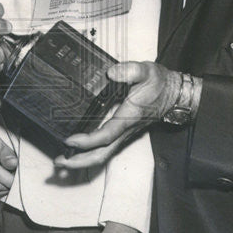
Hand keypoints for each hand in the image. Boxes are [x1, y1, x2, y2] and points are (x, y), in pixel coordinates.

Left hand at [55, 61, 176, 168]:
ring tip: (62, 161)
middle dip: (80, 161)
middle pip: (102, 154)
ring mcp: (123, 134)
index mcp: (129, 117)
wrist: (174, 95)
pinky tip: (76, 152)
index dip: (88, 141)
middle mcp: (125, 131)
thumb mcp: (147, 71)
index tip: (70, 140)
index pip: (106, 135)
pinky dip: (88, 154)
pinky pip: (104, 149)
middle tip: (59, 162)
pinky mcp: (121, 133)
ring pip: (102, 155)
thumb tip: (111, 73)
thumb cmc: (159, 85)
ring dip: (82, 161)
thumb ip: (130, 71)